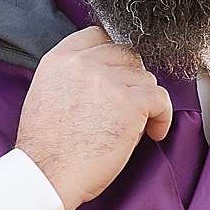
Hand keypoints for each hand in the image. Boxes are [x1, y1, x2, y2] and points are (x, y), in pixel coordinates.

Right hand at [14, 25, 172, 209]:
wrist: (47, 173)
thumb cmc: (47, 148)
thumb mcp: (47, 94)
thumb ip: (72, 77)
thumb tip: (104, 77)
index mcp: (59, 60)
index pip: (97, 36)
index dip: (114, 55)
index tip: (120, 73)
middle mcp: (83, 63)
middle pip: (126, 54)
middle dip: (133, 78)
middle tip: (132, 102)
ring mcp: (107, 80)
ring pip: (145, 77)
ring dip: (145, 100)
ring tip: (136, 124)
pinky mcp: (130, 102)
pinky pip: (160, 98)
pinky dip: (162, 116)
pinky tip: (154, 131)